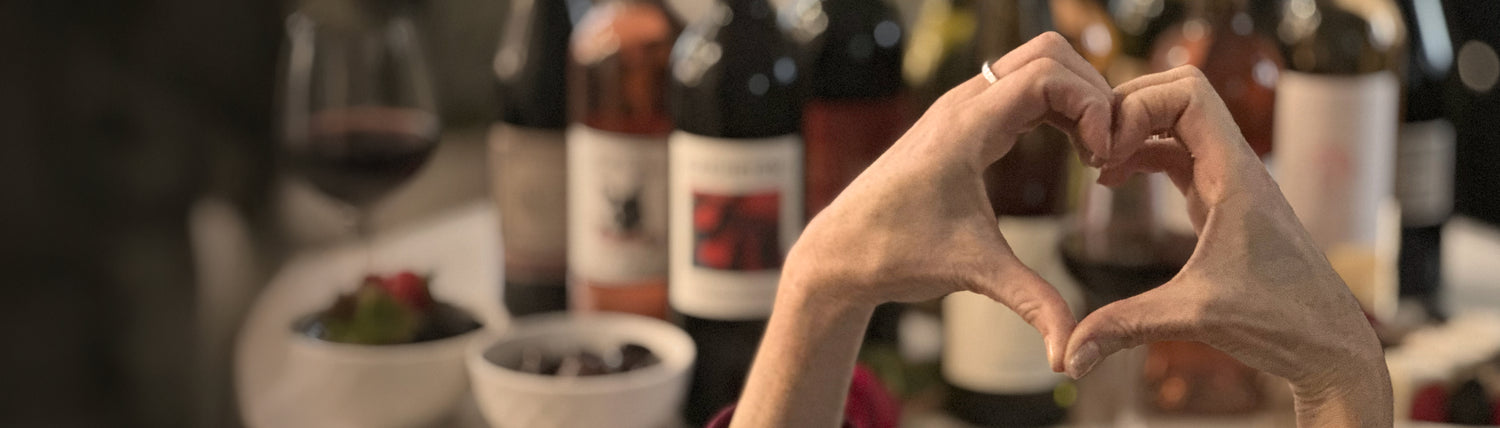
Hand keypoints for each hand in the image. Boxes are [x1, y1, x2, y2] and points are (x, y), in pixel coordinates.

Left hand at [782, 32, 1112, 370]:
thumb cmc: (895, 255)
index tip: (1101, 157)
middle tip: (1107, 147)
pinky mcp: (961, 121)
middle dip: (1091, 89)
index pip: (1046, 76)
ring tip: (1095, 152)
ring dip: (1076, 94)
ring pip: (1035, 64)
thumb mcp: (973, 273)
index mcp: (965, 128)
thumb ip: (1030, 303)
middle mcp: (962, 104)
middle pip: (1047, 53)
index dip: (1090, 106)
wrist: (839, 252)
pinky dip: (1057, 105)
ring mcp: (960, 108)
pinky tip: (1074, 150)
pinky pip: (1021, 87)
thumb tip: (1067, 357)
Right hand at [1064, 66, 1390, 424]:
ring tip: (1097, 162)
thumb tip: (1068, 356)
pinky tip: (1115, 181)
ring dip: (1136, 128)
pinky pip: (1180, 153)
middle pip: (1181, 92)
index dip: (1138, 106)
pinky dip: (1144, 153)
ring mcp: (1232, 181)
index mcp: (1236, 177)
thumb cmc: (1280, 324)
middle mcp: (1236, 168)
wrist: (1329, 345)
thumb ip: (1124, 327)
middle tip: (1094, 146)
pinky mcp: (1225, 201)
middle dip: (1130, 106)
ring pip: (1180, 120)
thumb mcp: (1194, 317)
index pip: (1188, 95)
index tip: (1107, 148)